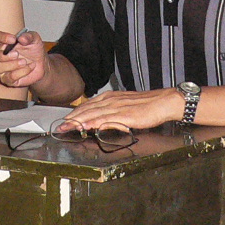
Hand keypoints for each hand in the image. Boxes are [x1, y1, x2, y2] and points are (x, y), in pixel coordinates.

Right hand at [0, 30, 45, 87]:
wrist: (41, 63)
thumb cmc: (34, 49)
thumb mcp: (34, 39)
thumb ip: (28, 37)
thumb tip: (21, 38)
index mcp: (3, 43)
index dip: (1, 38)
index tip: (13, 39)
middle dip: (2, 55)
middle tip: (16, 54)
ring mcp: (2, 69)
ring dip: (11, 65)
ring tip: (24, 61)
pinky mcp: (8, 80)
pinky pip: (9, 78)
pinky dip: (20, 72)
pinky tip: (30, 67)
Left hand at [62, 88, 184, 131]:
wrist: (163, 102)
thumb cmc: (147, 106)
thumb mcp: (126, 107)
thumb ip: (113, 113)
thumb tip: (101, 121)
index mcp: (111, 98)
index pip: (88, 105)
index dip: (75, 113)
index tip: (65, 120)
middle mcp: (111, 100)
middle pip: (87, 109)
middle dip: (72, 118)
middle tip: (60, 126)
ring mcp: (117, 107)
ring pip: (93, 113)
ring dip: (78, 120)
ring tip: (67, 127)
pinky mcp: (124, 115)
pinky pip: (105, 119)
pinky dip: (93, 122)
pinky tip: (85, 126)